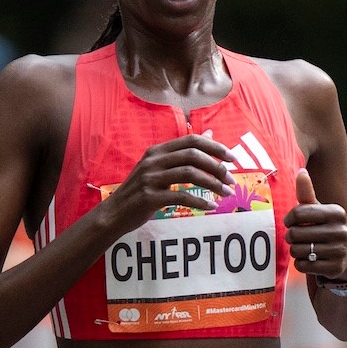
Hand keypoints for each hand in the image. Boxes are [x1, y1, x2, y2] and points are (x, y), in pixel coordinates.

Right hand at [100, 134, 236, 228]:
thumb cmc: (141, 190)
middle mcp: (153, 161)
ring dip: (213, 184)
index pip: (191, 140)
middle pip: (193, 155)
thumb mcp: (160, 168)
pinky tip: (211, 207)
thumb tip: (209, 134)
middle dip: (217, 167)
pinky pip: (181, 197)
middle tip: (231, 180)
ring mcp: (150, 178)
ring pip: (189, 174)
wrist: (114, 213)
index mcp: (157, 150)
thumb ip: (183, 153)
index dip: (215, 147)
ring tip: (226, 194)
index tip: (232, 158)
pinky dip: (199, 201)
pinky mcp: (149, 197)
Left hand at [284, 169, 346, 282]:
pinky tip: (309, 259)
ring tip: (303, 248)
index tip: (290, 222)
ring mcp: (339, 251)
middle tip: (296, 237)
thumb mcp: (319, 210)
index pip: (299, 213)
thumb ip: (307, 193)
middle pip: (296, 233)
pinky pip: (303, 266)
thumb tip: (301, 171)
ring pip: (298, 251)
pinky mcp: (334, 268)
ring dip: (295, 250)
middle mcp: (341, 231)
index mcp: (337, 212)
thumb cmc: (326, 228)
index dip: (289, 219)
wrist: (346, 257)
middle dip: (291, 236)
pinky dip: (301, 263)